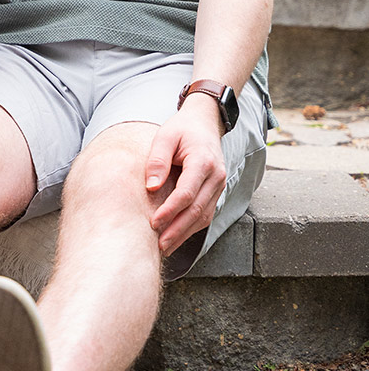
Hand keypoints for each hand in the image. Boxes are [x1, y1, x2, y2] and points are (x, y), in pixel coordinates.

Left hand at [145, 103, 225, 255]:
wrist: (205, 123)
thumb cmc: (182, 129)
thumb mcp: (165, 136)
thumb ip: (157, 160)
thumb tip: (151, 188)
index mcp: (203, 161)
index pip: (187, 193)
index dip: (170, 211)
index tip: (153, 223)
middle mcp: (216, 176)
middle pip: (197, 210)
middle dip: (177, 230)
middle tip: (159, 245)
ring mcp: (219, 186)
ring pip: (203, 216)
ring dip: (184, 234)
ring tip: (165, 247)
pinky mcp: (215, 192)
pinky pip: (205, 214)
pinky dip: (190, 228)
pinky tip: (175, 237)